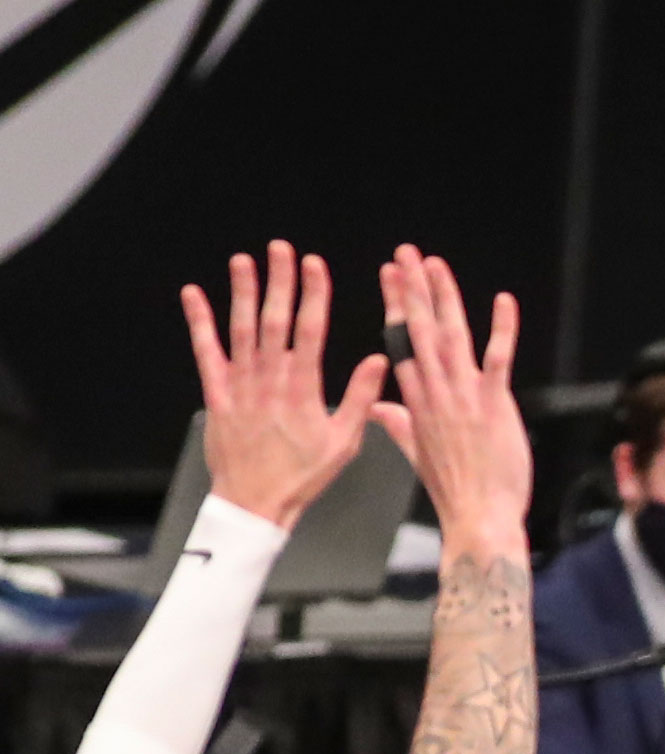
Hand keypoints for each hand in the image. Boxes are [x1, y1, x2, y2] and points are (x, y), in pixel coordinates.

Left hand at [181, 241, 387, 530]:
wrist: (254, 505)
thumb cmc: (302, 477)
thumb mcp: (344, 443)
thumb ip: (360, 398)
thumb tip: (380, 359)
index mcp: (302, 390)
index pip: (310, 330)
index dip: (313, 294)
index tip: (315, 265)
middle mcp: (269, 382)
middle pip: (274, 322)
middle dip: (278, 282)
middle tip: (281, 248)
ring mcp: (239, 387)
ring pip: (241, 331)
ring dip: (242, 293)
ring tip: (244, 260)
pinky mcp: (217, 396)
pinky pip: (206, 354)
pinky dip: (199, 324)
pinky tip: (194, 297)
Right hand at [369, 246, 530, 555]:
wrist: (478, 516)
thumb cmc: (453, 487)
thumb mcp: (416, 452)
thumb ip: (398, 423)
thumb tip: (378, 407)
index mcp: (417, 401)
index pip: (402, 343)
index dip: (397, 306)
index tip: (390, 276)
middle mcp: (435, 392)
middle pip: (420, 331)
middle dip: (412, 290)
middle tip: (404, 254)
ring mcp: (464, 396)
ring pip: (451, 337)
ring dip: (444, 298)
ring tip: (434, 264)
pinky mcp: (494, 404)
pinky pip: (498, 359)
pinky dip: (501, 330)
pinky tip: (503, 301)